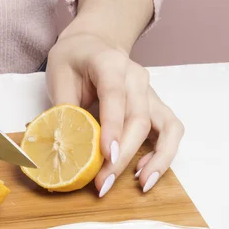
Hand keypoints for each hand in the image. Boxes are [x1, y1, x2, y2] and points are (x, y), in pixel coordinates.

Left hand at [46, 32, 183, 196]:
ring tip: (141, 185)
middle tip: (103, 184)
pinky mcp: (155, 106)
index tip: (105, 156)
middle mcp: (137, 77)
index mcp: (110, 64)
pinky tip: (144, 172)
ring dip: (157, 159)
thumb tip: (66, 149)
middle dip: (123, 156)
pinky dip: (163, 153)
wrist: (93, 44)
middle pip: (140, 119)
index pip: (115, 96)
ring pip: (167, 126)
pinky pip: (170, 130)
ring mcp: (150, 92)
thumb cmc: (72, 60)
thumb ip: (64, 110)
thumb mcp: (58, 77)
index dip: (112, 127)